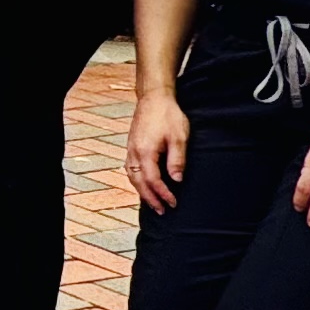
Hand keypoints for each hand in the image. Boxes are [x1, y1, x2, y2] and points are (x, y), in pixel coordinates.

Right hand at [125, 90, 191, 212]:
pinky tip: (143, 184)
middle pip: (139, 183)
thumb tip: (177, 179)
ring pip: (132, 177)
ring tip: (152, 202)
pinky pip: (130, 169)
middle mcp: (134, 153)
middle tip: (161, 211)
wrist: (154, 98)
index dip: (163, 194)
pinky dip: (136, 181)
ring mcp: (130, 150)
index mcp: (146, 152)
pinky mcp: (131, 146)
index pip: (153, 180)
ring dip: (142, 192)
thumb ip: (177, 160)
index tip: (173, 202)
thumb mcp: (179, 137)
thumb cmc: (167, 115)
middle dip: (150, 199)